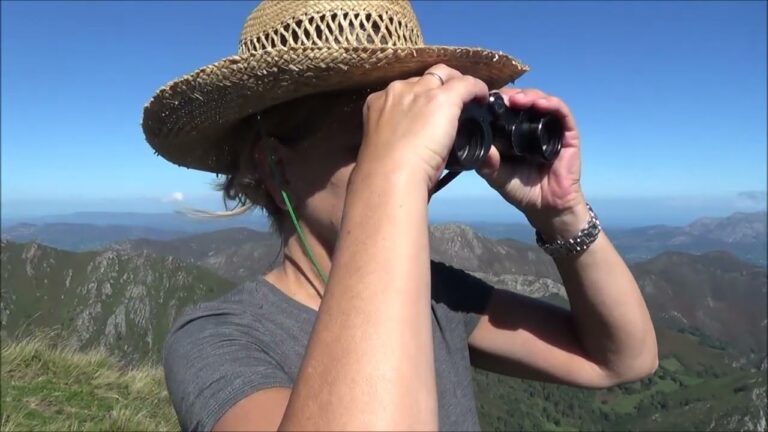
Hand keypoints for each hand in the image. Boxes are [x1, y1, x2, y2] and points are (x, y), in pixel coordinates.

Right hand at [358, 64, 488, 189]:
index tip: (428, 111)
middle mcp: (397, 90)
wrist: (391, 176)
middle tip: (451, 102)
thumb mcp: (387, 147)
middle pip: (424, 78)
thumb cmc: (385, 172)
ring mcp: (420, 92)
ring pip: (444, 74)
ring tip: (468, 99)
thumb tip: (413, 146)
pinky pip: (466, 84)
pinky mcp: (443, 98)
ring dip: (456, 84)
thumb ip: (398, 138)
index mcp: (377, 103)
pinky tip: (483, 98)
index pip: (404, 90)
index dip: (419, 98)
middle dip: (438, 86)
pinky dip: (477, 89)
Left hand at [476, 88, 587, 239]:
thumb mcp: (497, 176)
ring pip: (542, 101)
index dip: (498, 101)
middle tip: (500, 98)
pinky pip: (562, 113)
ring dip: (530, 95)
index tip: (485, 100)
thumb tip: (477, 145)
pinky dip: (551, 104)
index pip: (507, 109)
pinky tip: (540, 103)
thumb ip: (486, 162)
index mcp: (515, 133)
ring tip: (517, 99)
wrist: (547, 207)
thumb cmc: (522, 190)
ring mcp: (552, 129)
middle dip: (512, 95)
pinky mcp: (568, 134)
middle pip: (524, 100)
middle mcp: (533, 127)